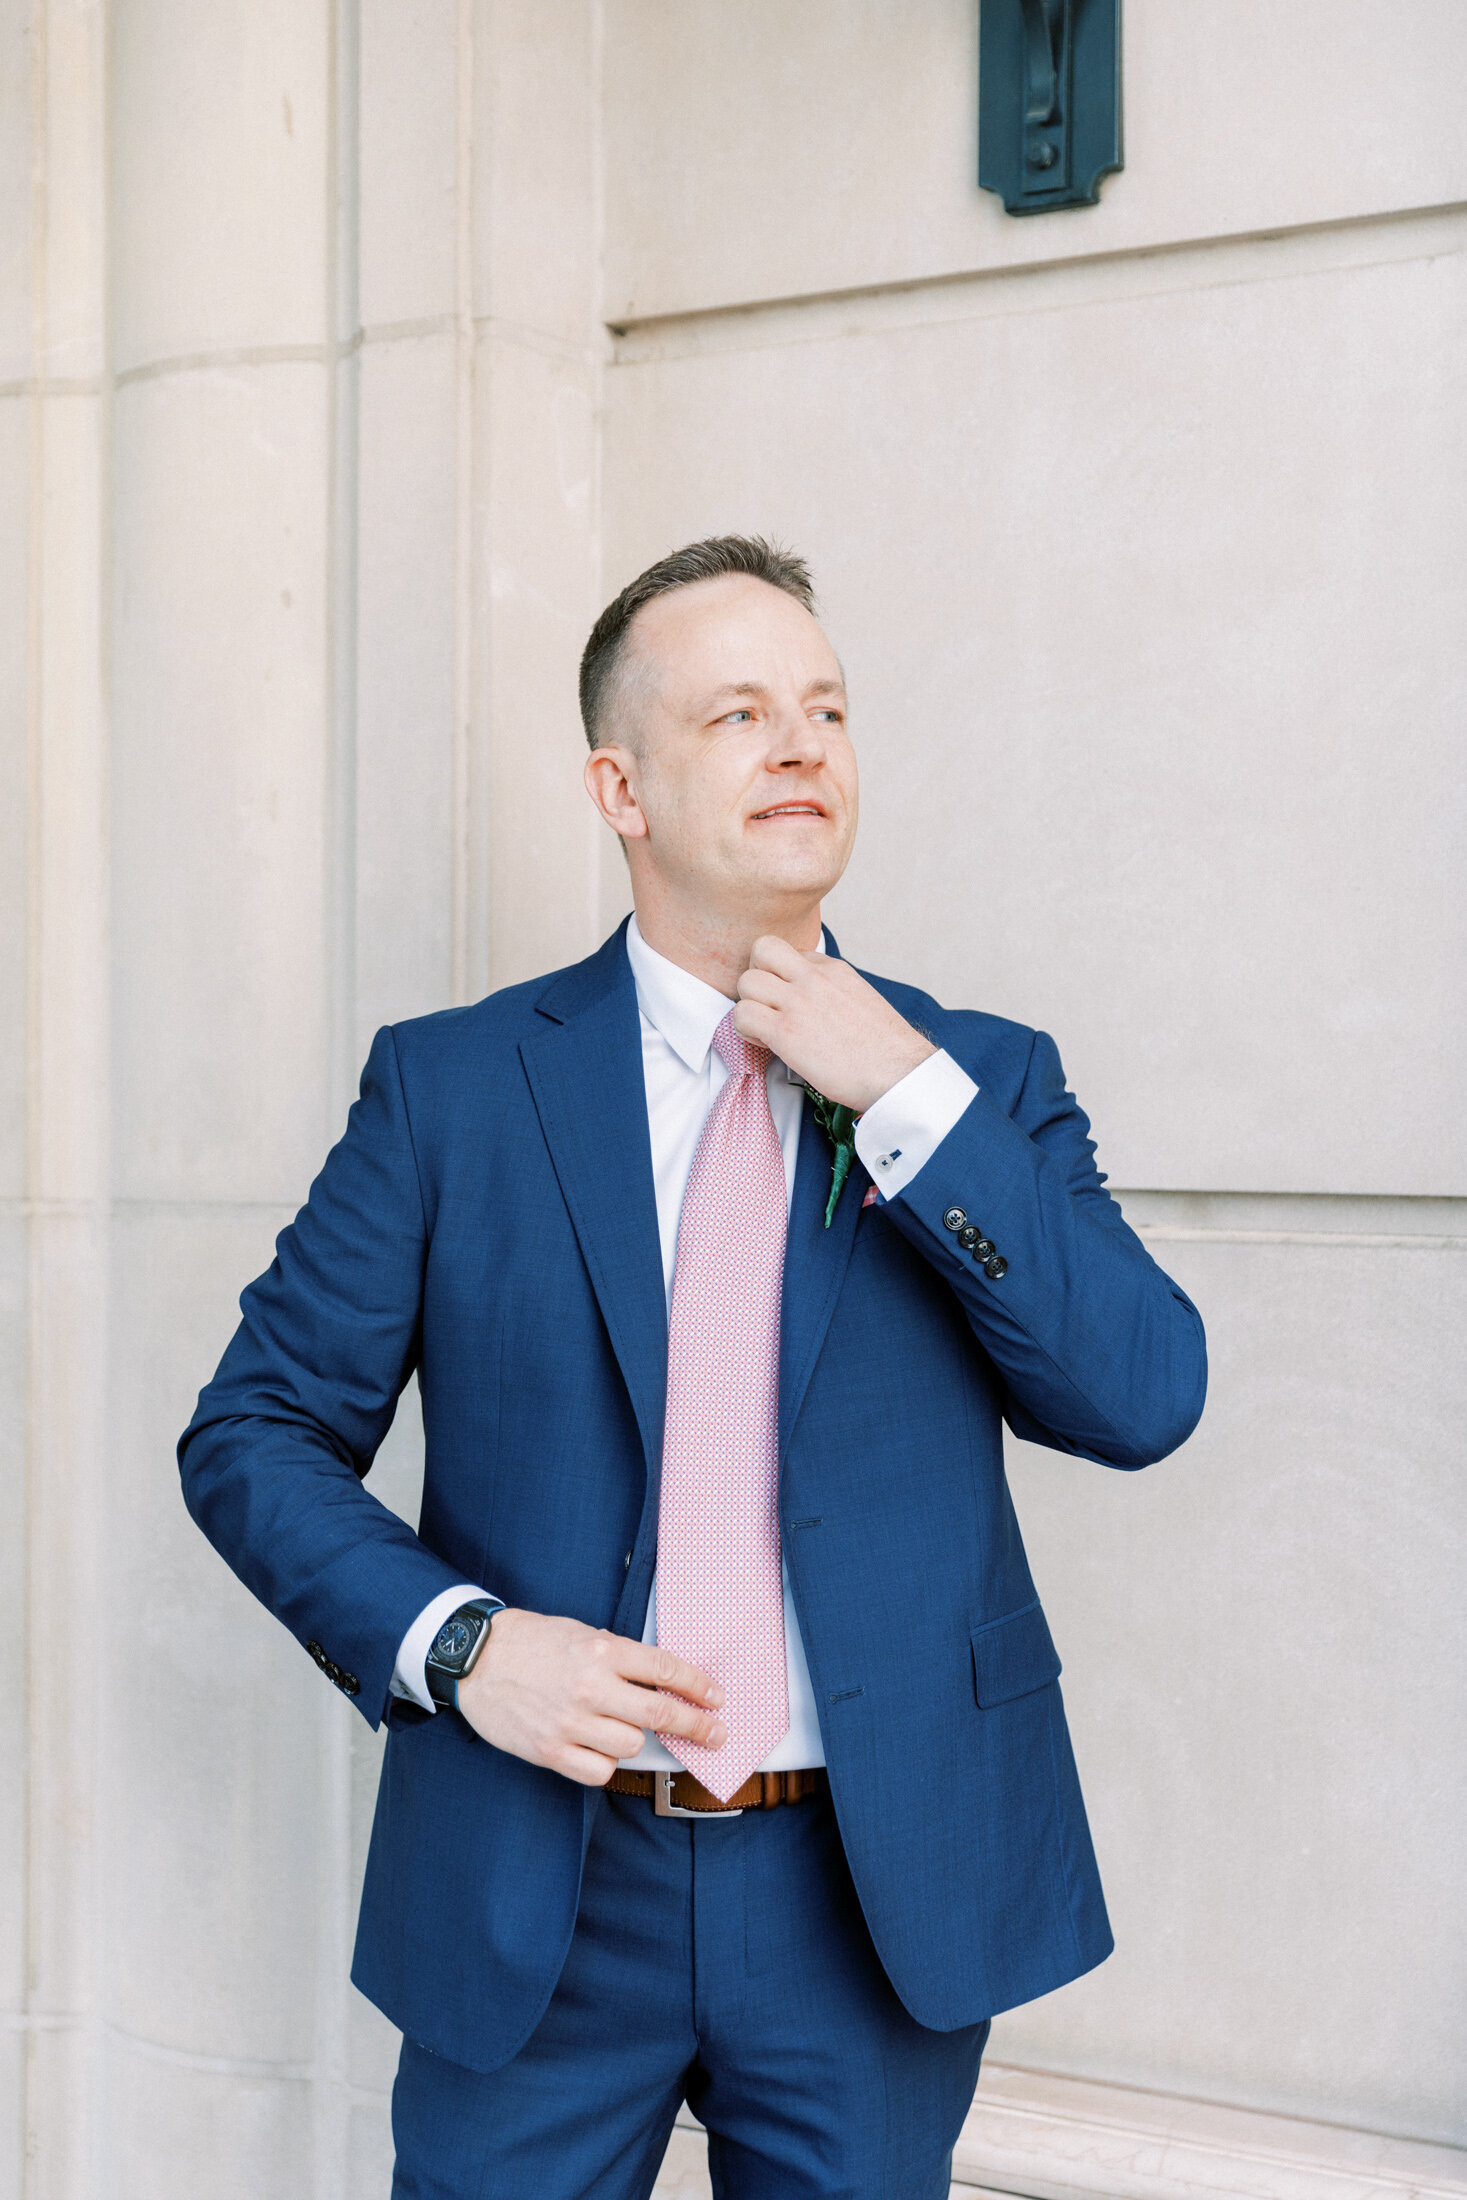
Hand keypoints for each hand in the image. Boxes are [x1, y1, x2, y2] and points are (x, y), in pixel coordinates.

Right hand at [455, 1608, 726, 1786]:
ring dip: (637, 1741)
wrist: (475, 1659)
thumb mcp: (580, 1632)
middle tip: (716, 1733)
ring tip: (624, 1729)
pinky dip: (606, 1763)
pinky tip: (600, 1749)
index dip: (698, 1686)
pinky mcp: (550, 1751)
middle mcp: (590, 1686)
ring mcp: (569, 1722)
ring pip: (631, 1747)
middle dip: (696, 1726)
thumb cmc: (529, 1642)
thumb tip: (659, 1679)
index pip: (665, 1670)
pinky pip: (599, 1771)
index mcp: (601, 1650)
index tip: (716, 1698)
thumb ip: (618, 1655)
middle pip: (659, 1715)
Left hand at [733, 935, 934, 1113]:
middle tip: (767, 1003)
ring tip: (765, 1027)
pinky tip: (766, 1044)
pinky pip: (742, 1015)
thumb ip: (832, 992)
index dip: (783, 977)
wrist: (898, 1072)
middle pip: (762, 949)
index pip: (790, 954)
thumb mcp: (861, 999)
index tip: (791, 1001)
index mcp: (833, 969)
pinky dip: (746, 1030)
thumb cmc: (884, 1049)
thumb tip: (816, 1006)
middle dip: (757, 975)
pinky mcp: (785, 1031)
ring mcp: (797, 1002)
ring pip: (746, 981)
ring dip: (750, 1005)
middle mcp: (813, 978)